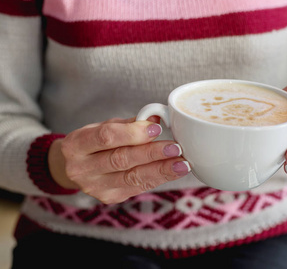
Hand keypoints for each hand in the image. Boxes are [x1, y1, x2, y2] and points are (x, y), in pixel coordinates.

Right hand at [48, 117, 189, 203]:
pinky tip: (174, 171)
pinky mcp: (110, 197)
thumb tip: (156, 117)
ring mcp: (94, 187)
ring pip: (132, 177)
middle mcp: (81, 169)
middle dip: (152, 153)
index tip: (156, 128)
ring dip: (161, 170)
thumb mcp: (104, 127)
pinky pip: (138, 187)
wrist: (76, 168)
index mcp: (76, 145)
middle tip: (176, 148)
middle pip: (121, 159)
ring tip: (182, 163)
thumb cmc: (93, 143)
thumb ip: (129, 124)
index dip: (133, 133)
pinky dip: (159, 178)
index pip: (106, 137)